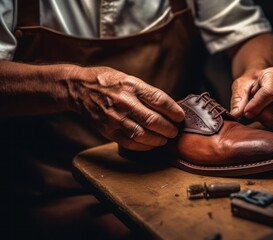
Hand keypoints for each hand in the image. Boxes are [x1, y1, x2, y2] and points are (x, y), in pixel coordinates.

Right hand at [67, 66, 184, 150]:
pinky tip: (151, 144)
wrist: (79, 88)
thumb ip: (147, 93)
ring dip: (158, 140)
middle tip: (175, 131)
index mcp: (132, 86)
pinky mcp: (107, 130)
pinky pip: (129, 143)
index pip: (159, 100)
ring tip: (165, 139)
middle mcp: (124, 102)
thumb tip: (168, 108)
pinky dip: (144, 146)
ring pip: (142, 134)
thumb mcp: (129, 79)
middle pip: (153, 120)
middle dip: (169, 128)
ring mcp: (114, 118)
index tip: (180, 117)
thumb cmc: (108, 82)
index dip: (174, 111)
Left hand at [230, 67, 272, 126]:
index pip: (269, 93)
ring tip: (256, 106)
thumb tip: (235, 115)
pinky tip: (262, 110)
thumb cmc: (249, 83)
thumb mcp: (240, 86)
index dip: (256, 105)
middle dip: (255, 114)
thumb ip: (237, 99)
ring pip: (272, 120)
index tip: (246, 113)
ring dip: (259, 117)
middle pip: (270, 111)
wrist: (260, 82)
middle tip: (247, 108)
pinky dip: (264, 120)